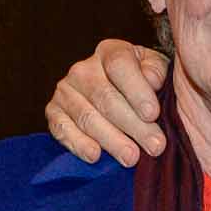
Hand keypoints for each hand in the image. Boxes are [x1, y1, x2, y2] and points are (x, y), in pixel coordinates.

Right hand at [44, 39, 169, 164]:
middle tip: (154, 146)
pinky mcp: (54, 112)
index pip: (120, 65)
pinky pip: (62, 129)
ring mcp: (65, 90)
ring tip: (132, 158)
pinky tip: (95, 156)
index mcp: (110, 52)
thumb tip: (153, 81)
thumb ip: (157, 72)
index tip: (153, 114)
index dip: (137, 90)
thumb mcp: (157, 70)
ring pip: (87, 117)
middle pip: (105, 97)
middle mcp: (83, 69)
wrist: (120, 96)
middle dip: (133, 125)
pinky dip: (78, 144)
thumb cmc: (144, 83)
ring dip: (111, 140)